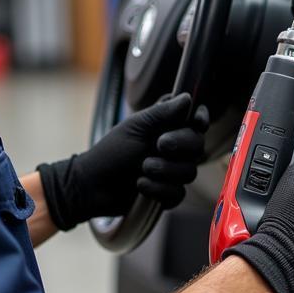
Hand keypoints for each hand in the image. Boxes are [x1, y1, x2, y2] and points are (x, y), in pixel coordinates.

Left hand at [37, 93, 209, 230]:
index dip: (200, 119)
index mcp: (166, 126)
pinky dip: (159, 191)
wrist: (92, 186)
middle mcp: (174, 148)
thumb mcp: (135, 127)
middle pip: (198, 146)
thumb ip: (162, 113)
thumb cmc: (110, 152)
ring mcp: (172, 171)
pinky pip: (178, 194)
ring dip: (165, 171)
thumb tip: (188, 98)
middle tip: (159, 145)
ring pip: (189, 172)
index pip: (195, 119)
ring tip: (141, 170)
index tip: (197, 122)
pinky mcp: (167, 193)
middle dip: (180, 146)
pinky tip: (141, 186)